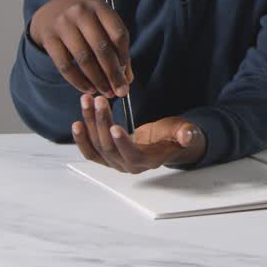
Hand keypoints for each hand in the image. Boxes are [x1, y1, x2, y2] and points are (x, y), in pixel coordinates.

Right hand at [30, 0, 132, 97]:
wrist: (50, 11)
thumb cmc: (85, 22)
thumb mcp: (102, 25)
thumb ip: (116, 48)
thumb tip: (127, 79)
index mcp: (100, 8)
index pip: (118, 34)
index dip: (125, 58)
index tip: (127, 76)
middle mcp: (81, 12)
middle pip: (101, 48)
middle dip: (113, 74)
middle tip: (120, 92)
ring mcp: (63, 24)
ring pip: (84, 58)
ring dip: (97, 80)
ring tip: (106, 93)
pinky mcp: (49, 38)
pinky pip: (65, 65)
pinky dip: (78, 81)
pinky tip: (88, 89)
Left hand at [72, 94, 205, 172]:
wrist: (165, 143)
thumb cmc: (174, 136)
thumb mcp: (185, 132)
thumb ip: (187, 134)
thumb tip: (187, 135)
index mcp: (148, 161)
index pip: (132, 155)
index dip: (122, 142)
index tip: (114, 126)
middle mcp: (128, 166)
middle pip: (109, 147)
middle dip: (101, 122)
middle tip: (98, 100)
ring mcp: (115, 162)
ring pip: (97, 146)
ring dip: (90, 123)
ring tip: (87, 101)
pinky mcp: (106, 156)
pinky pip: (91, 151)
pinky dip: (82, 138)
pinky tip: (78, 122)